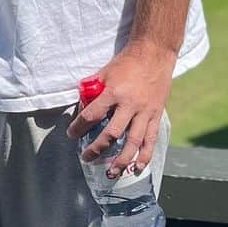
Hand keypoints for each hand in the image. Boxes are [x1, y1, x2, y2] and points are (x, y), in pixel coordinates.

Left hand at [66, 39, 174, 177]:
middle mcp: (130, 105)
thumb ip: (93, 90)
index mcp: (113, 93)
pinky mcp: (156, 115)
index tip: (71, 135)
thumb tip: (81, 106)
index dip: (78, 127)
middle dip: (97, 148)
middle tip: (86, 157)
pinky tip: (137, 168)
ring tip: (111, 173)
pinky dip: (144, 156)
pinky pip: (150, 140)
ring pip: (133, 142)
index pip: (91, 115)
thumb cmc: (126, 62)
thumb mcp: (104, 72)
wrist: (154, 53)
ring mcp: (145, 112)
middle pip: (111, 133)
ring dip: (121, 160)